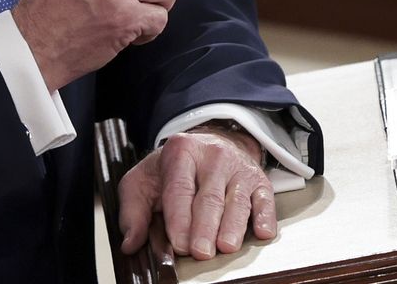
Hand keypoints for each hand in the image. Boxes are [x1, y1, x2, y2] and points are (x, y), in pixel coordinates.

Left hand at [118, 125, 276, 259]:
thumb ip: (133, 212)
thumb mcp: (143, 181)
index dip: (179, 218)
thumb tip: (130, 242)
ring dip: (233, 226)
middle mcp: (213, 157)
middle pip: (209, 197)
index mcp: (181, 153)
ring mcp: (239, 168)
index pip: (179, 189)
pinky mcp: (259, 180)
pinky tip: (262, 232)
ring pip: (237, 200)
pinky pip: (265, 199)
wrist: (209, 144)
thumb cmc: (173, 170)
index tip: (178, 243)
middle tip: (201, 252)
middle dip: (205, 227)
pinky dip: (265, 217)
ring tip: (226, 247)